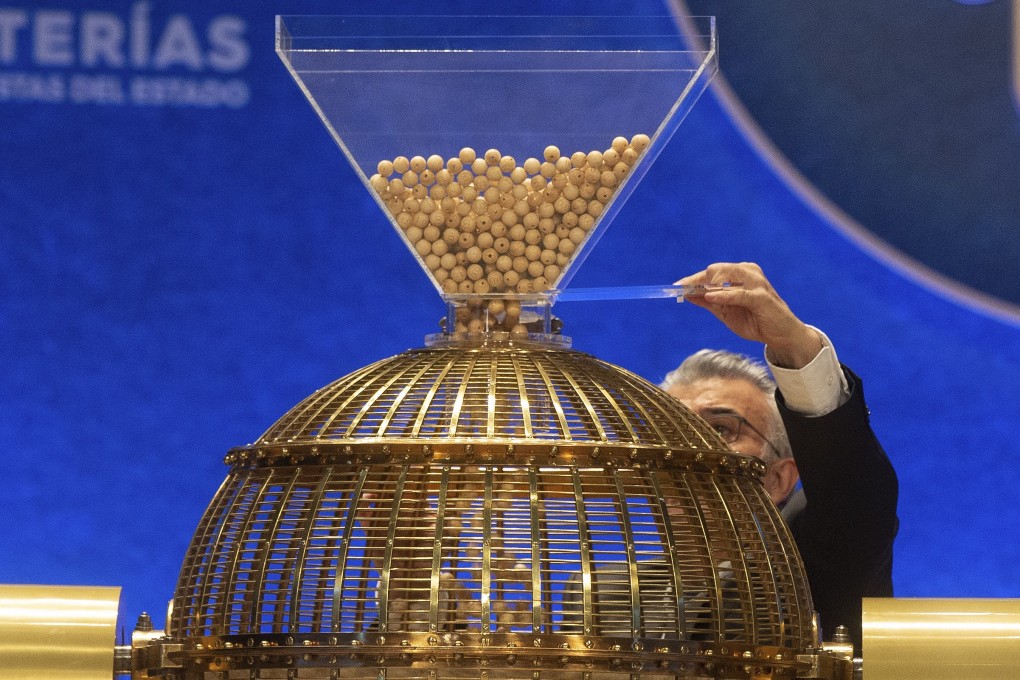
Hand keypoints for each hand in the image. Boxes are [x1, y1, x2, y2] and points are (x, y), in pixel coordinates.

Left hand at [676, 262, 822, 368]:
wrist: (780, 336)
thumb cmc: (754, 321)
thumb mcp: (725, 312)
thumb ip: (708, 302)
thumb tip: (687, 294)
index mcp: (740, 274)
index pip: (711, 272)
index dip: (692, 279)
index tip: (675, 287)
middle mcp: (748, 272)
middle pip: (716, 270)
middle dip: (697, 280)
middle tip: (681, 290)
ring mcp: (756, 283)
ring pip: (726, 277)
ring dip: (708, 286)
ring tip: (693, 294)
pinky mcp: (762, 297)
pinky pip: (739, 293)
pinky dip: (724, 295)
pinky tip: (710, 296)